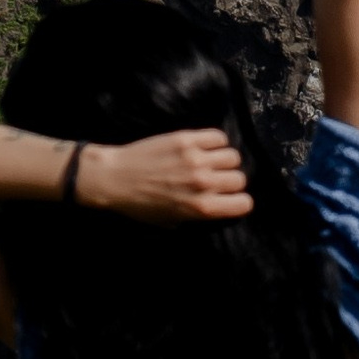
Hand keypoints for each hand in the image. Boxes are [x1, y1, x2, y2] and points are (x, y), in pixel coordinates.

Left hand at [80, 130, 254, 221]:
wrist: (114, 179)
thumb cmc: (140, 206)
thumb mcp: (172, 221)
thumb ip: (199, 215)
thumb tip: (219, 206)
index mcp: (201, 208)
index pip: (244, 203)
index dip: (238, 202)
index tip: (230, 199)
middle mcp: (202, 183)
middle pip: (239, 179)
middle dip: (230, 181)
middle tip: (216, 180)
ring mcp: (195, 159)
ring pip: (233, 157)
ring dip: (224, 161)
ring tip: (211, 162)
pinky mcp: (186, 139)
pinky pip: (218, 137)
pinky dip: (216, 142)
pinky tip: (204, 148)